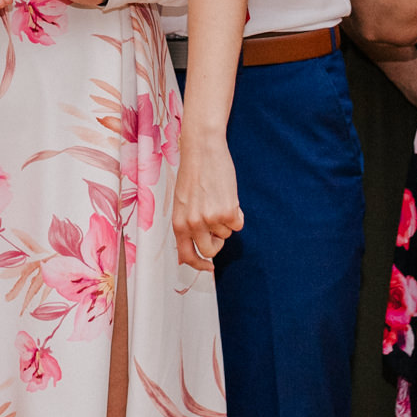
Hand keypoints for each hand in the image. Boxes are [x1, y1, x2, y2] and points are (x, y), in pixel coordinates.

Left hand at [172, 128, 242, 271]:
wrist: (203, 149)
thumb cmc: (193, 173)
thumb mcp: (182, 202)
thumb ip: (187, 224)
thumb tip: (193, 248)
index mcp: (178, 223)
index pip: (187, 256)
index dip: (199, 265)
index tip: (209, 267)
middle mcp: (193, 224)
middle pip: (210, 250)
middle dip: (217, 242)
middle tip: (218, 225)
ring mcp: (210, 219)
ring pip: (226, 234)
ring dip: (226, 221)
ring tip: (218, 198)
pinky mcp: (228, 211)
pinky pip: (238, 224)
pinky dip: (237, 213)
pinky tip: (228, 196)